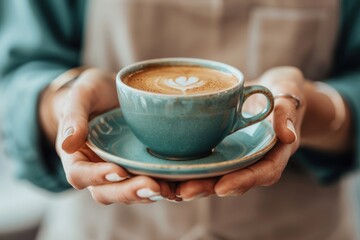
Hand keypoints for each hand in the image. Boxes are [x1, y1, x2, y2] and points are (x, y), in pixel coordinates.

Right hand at [40, 68, 175, 203]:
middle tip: (152, 186)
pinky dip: (164, 187)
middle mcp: (97, 170)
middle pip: (107, 192)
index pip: (79, 175)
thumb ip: (73, 116)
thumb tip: (67, 144)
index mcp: (77, 156)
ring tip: (170, 189)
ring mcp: (120, 170)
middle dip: (129, 192)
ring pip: (129, 193)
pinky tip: (181, 185)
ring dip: (148, 195)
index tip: (118, 170)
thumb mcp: (81, 96)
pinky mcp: (139, 167)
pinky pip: (149, 183)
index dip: (97, 177)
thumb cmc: (92, 93)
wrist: (111, 92)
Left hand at [175, 67, 306, 199]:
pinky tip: (166, 170)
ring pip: (215, 174)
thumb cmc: (283, 91)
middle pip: (233, 179)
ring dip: (193, 182)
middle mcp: (253, 159)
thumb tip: (287, 136)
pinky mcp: (221, 147)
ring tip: (169, 187)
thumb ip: (288, 112)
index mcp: (274, 152)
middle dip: (208, 187)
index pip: (263, 172)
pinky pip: (206, 160)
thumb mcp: (289, 94)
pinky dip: (188, 167)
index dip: (244, 181)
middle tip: (184, 191)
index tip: (223, 187)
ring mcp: (235, 155)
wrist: (271, 90)